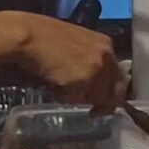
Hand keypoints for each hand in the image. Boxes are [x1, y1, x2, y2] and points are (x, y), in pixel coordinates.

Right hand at [7, 14, 126, 112]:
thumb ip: (89, 62)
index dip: (111, 94)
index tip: (103, 103)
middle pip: (114, 91)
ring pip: (95, 97)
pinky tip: (53, 85)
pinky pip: (77, 98)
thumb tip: (92, 85)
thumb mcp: (75, 46)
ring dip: (79, 98)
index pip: (118, 76)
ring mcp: (97, 67)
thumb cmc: (44, 39)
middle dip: (103, 103)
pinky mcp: (84, 79)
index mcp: (105, 44)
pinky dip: (64, 97)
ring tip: (59, 87)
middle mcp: (106, 55)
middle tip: (94, 112)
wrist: (30, 36)